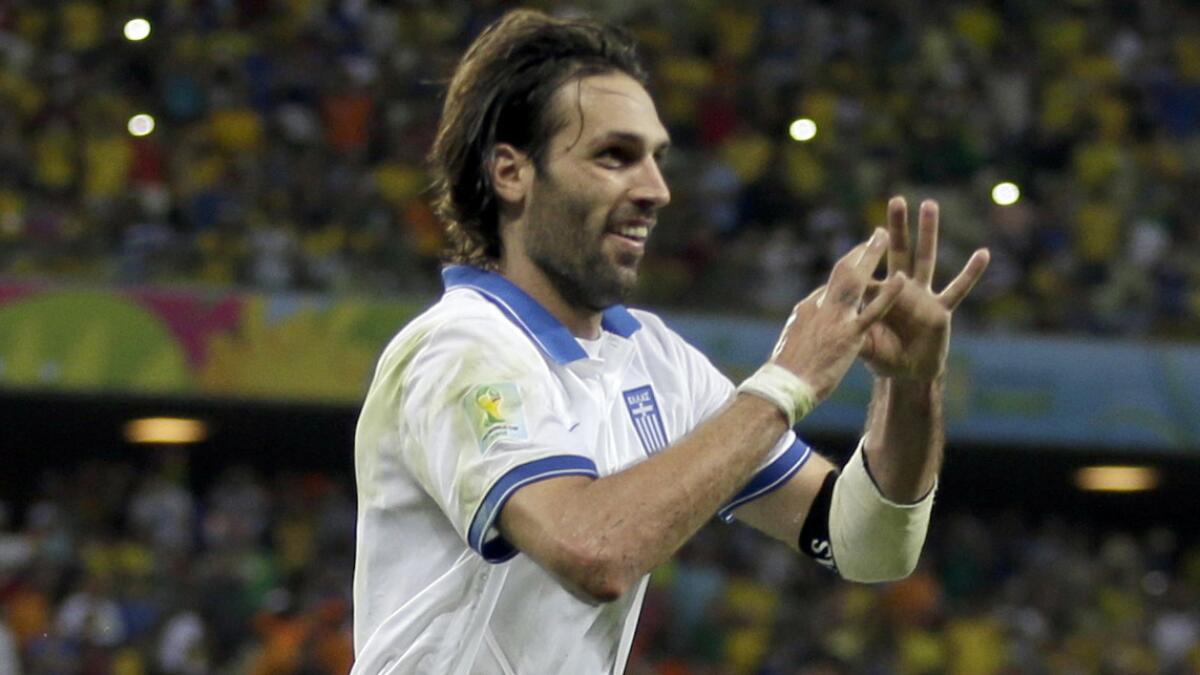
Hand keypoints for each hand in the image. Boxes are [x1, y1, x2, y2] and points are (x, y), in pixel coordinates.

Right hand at [769, 228, 905, 401]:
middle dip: (859, 252)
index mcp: (806, 309)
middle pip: (841, 271)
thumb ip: (804, 330)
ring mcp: (834, 319)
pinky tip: (902, 280)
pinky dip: (888, 294)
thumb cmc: (785, 372)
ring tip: (884, 237)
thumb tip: (807, 327)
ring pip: (855, 279)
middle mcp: (819, 306)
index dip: (845, 276)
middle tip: (875, 236)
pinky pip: (873, 311)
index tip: (858, 266)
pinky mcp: (848, 336)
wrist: (783, 386)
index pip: (828, 288)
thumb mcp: (792, 344)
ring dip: (871, 255)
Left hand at [861, 197, 989, 380]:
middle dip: (897, 227)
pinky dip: (971, 273)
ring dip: (929, 233)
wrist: (908, 373)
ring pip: (927, 259)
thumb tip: (837, 325)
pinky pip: (957, 290)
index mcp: (881, 295)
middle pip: (899, 252)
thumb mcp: (865, 345)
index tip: (870, 230)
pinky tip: (983, 253)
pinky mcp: (941, 311)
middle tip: (896, 200)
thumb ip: (855, 334)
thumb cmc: (883, 355)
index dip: (870, 251)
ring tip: (930, 204)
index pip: (872, 268)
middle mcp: (902, 289)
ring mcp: (922, 297)